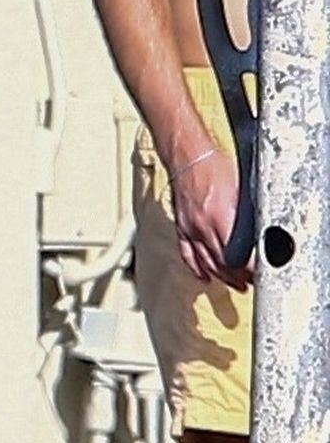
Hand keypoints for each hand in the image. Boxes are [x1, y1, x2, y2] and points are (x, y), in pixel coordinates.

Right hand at [169, 149, 253, 290]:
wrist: (189, 158)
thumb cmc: (216, 167)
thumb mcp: (242, 190)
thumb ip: (248, 216)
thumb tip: (262, 233)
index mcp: (220, 218)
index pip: (238, 256)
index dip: (250, 269)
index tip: (260, 275)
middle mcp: (203, 228)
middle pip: (222, 265)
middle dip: (239, 278)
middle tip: (252, 284)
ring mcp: (190, 231)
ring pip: (206, 264)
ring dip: (222, 278)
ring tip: (236, 285)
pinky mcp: (181, 229)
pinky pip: (188, 256)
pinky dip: (198, 270)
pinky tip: (206, 277)